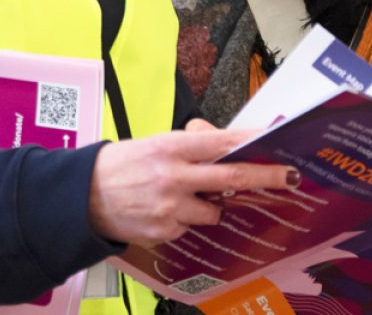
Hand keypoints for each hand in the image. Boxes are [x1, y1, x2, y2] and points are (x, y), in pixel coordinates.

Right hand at [88, 127, 298, 247]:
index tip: (275, 141)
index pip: (220, 142)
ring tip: (181, 197)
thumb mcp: (152, 144)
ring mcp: (170, 208)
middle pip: (231, 178)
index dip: (251, 142)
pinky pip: (189, 227)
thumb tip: (222, 139)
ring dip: (210, 205)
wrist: (81, 198)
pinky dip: (183, 220)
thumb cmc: (119, 166)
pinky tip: (161, 212)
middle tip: (290, 177)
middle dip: (266, 177)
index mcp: (169, 147)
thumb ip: (188, 144)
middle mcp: (173, 177)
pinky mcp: (165, 232)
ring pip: (213, 210)